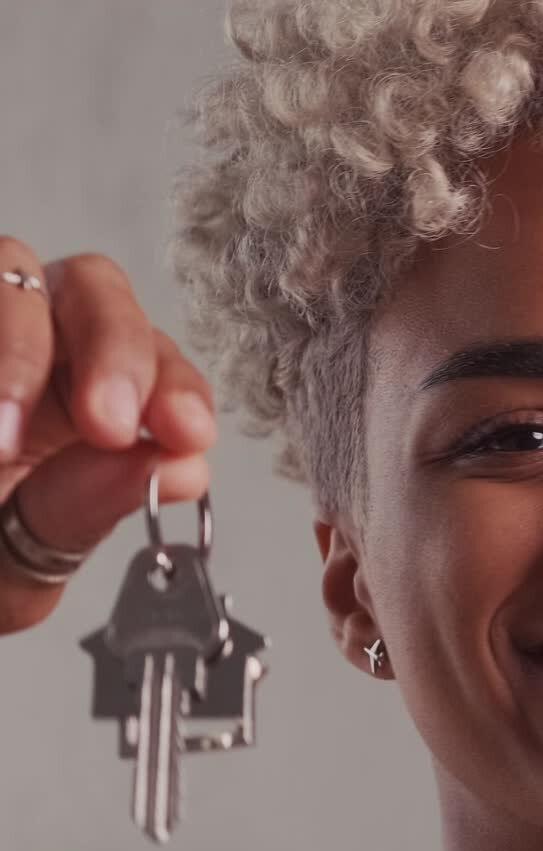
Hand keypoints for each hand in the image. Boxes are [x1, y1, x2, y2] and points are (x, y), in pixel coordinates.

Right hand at [0, 238, 217, 635]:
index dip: (177, 387)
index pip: (157, 357)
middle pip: (95, 288)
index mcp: (91, 389)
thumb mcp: (36, 545)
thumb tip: (184, 470)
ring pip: (12, 273)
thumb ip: (93, 506)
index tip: (184, 433)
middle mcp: (41, 339)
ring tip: (4, 445)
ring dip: (20, 355)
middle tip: (106, 423)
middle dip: (113, 351)